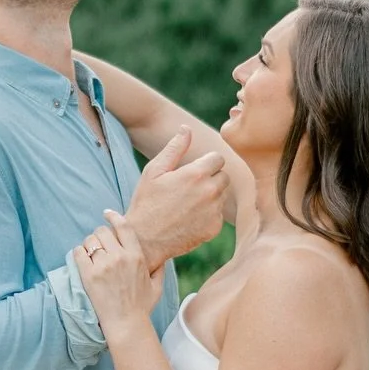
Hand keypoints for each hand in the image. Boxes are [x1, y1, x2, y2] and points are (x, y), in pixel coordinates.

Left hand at [75, 212, 160, 337]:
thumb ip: (159, 269)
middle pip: (103, 231)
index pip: (123, 226)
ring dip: (88, 244)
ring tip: (90, 253)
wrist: (126, 324)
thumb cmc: (141, 307)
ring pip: (90, 240)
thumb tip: (161, 259)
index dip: (113, 217)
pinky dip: (78, 253)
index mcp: (136, 256)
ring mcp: (104, 265)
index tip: (107, 213)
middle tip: (98, 244)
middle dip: (99, 235)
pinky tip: (81, 259)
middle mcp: (120, 257)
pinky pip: (78, 252)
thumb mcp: (156, 286)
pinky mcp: (89, 275)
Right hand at [125, 129, 229, 271]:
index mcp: (196, 174)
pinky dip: (209, 214)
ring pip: (222, 195)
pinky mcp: (214, 228)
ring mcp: (214, 211)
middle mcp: (210, 192)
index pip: (218, 158)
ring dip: (211, 195)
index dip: (205, 163)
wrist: (144, 241)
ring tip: (188, 203)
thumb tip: (186, 128)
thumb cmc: (146, 203)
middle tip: (189, 188)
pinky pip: (218, 214)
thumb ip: (174, 148)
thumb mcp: (154, 171)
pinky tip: (190, 218)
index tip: (192, 171)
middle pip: (224, 175)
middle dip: (211, 178)